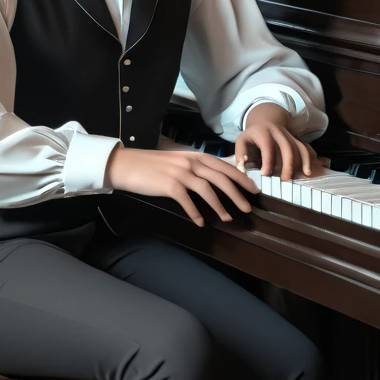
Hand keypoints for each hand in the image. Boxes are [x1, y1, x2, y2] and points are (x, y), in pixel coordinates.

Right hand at [105, 144, 256, 226]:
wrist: (127, 164)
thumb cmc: (151, 166)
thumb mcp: (176, 162)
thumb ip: (194, 168)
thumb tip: (212, 182)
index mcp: (194, 156)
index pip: (223, 166)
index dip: (240, 178)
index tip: (253, 189)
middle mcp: (190, 162)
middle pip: (220, 178)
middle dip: (237, 193)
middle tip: (248, 208)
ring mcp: (179, 172)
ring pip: (207, 189)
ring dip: (220, 205)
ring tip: (228, 219)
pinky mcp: (169, 184)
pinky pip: (187, 200)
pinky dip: (196, 213)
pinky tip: (201, 223)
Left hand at [235, 103, 319, 180]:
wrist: (264, 120)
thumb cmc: (252, 136)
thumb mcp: (241, 141)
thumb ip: (240, 156)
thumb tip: (243, 170)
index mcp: (262, 132)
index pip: (267, 146)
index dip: (268, 160)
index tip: (266, 174)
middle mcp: (277, 131)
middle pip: (287, 146)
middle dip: (288, 164)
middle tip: (285, 180)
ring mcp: (288, 134)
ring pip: (298, 147)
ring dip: (301, 162)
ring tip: (301, 176)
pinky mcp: (295, 138)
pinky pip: (304, 147)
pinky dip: (308, 158)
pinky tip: (308, 170)